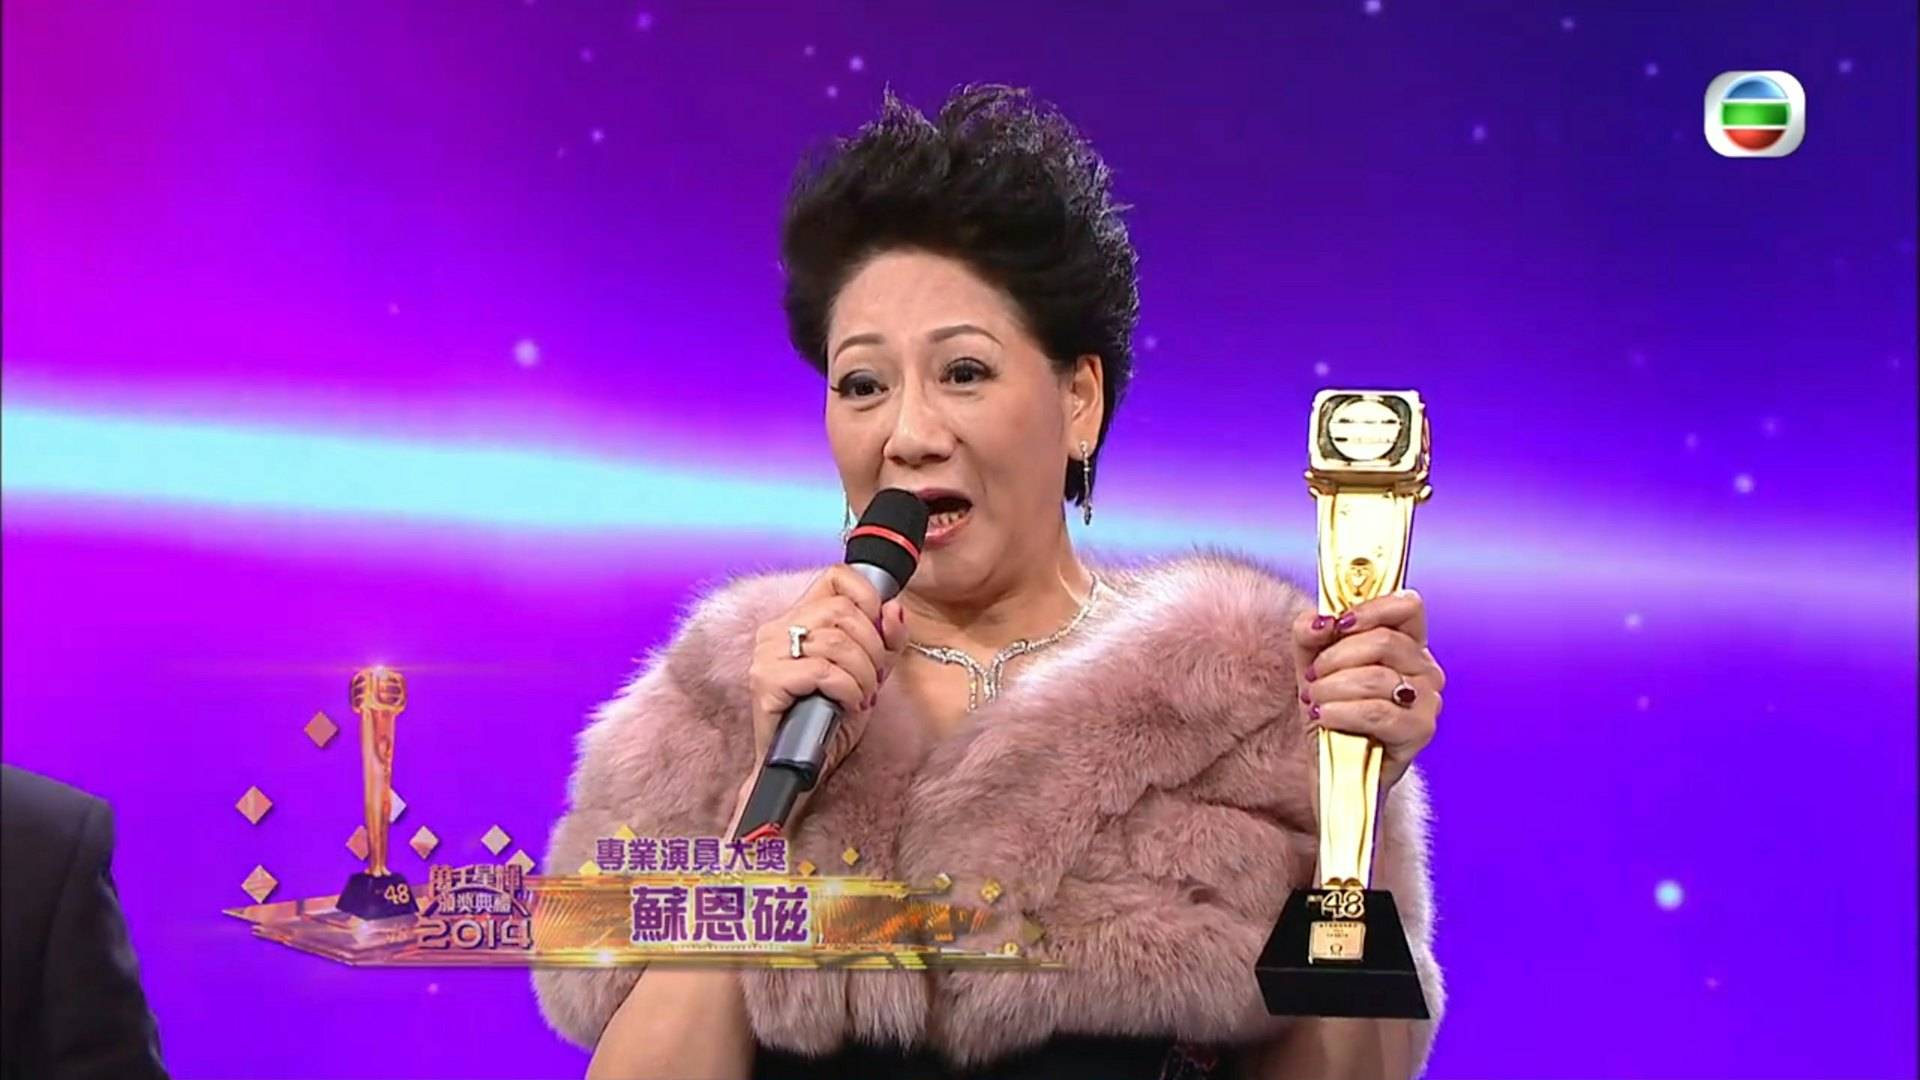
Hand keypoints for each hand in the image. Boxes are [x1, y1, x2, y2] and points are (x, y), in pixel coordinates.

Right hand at [746, 565, 909, 786]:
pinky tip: (849, 704)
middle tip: (874, 678)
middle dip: (872, 648)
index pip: (835, 577)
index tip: (880, 631)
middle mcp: (775, 630)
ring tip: (862, 694)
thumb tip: (894, 606)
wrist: (805, 765)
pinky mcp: (766, 683)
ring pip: (835, 642)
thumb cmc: (832, 716)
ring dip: (863, 673)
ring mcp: (766, 656)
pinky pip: (822, 671)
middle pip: (842, 612)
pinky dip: (847, 688)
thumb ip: (886, 637)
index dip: (868, 598)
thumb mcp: (871, 669)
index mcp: (797, 617)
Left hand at [1292, 589, 1443, 793]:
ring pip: (1376, 677)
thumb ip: (1310, 633)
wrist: (1334, 769)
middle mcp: (1426, 670)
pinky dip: (1341, 712)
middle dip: (1335, 657)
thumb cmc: (1332, 711)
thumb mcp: (1312, 665)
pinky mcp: (1419, 732)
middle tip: (1314, 676)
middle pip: (1384, 641)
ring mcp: (1428, 702)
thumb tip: (1320, 619)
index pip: (1407, 606)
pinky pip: (1377, 712)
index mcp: (1408, 644)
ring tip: (1316, 701)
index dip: (1370, 608)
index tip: (1337, 624)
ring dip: (1332, 688)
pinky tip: (1323, 717)